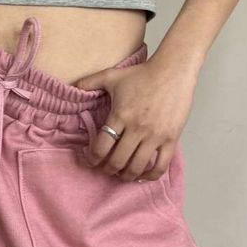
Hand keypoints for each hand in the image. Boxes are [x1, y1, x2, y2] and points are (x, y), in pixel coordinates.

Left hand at [74, 50, 198, 181]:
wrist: (173, 71)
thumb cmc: (142, 74)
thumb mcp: (112, 76)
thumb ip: (90, 81)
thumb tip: (74, 86)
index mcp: (120, 116)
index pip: (101, 147)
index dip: (93, 158)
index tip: (91, 161)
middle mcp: (136, 129)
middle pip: (117, 161)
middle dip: (108, 169)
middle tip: (105, 169)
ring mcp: (154, 136)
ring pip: (137, 167)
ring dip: (126, 175)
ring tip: (122, 174)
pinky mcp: (170, 139)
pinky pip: (160, 166)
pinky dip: (150, 175)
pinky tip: (143, 176)